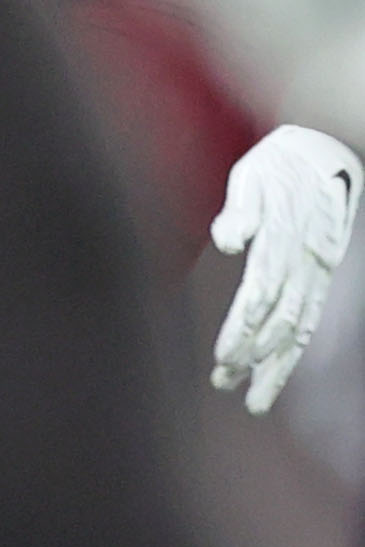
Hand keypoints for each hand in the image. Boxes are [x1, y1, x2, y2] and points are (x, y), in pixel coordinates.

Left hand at [211, 124, 360, 414]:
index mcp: (285, 242)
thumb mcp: (252, 177)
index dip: (243, 331)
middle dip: (254, 359)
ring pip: (298, 328)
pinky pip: (309, 315)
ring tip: (251, 399)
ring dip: (274, 365)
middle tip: (225, 387)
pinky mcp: (319, 272)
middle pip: (280, 323)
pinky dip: (294, 346)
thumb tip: (226, 241)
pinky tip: (275, 369)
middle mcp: (305, 264)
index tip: (223, 359)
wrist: (323, 148)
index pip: (262, 299)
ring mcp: (316, 270)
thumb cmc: (279, 162)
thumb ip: (240, 210)